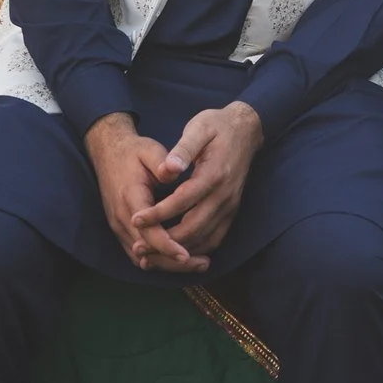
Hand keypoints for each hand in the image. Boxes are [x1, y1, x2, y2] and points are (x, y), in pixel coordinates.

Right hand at [85, 113, 208, 274]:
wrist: (108, 152)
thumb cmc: (133, 152)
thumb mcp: (149, 150)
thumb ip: (162, 162)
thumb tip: (174, 173)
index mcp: (130, 198)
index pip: (148, 231)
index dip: (167, 246)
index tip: (186, 255)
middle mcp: (121, 217)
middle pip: (146, 251)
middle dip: (172, 261)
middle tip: (203, 264)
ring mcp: (119, 225)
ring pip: (141, 256)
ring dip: (167, 264)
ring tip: (197, 264)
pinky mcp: (121, 228)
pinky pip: (137, 252)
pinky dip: (157, 259)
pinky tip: (179, 259)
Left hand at [131, 102, 263, 258]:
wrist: (247, 129)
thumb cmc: (217, 126)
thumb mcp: (199, 127)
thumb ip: (183, 149)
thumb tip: (168, 168)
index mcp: (215, 173)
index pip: (184, 199)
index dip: (159, 213)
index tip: (136, 219)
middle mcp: (225, 195)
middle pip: (194, 228)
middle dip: (165, 242)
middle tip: (139, 248)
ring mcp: (231, 205)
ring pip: (205, 239)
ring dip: (178, 251)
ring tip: (152, 257)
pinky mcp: (232, 211)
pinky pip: (215, 238)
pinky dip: (196, 250)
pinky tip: (177, 252)